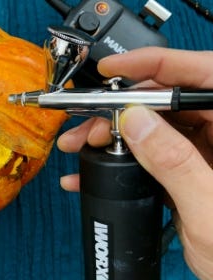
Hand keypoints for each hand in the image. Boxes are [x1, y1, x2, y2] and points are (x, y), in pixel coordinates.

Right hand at [57, 47, 212, 279]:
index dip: (156, 65)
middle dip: (121, 109)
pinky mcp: (185, 174)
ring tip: (81, 146)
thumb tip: (136, 121)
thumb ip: (174, 162)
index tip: (115, 68)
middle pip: (168, 103)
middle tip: (91, 125)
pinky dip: (119, 161)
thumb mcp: (209, 211)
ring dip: (113, 135)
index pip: (202, 76)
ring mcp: (204, 156)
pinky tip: (92, 171)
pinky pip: (148, 156)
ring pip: (153, 128)